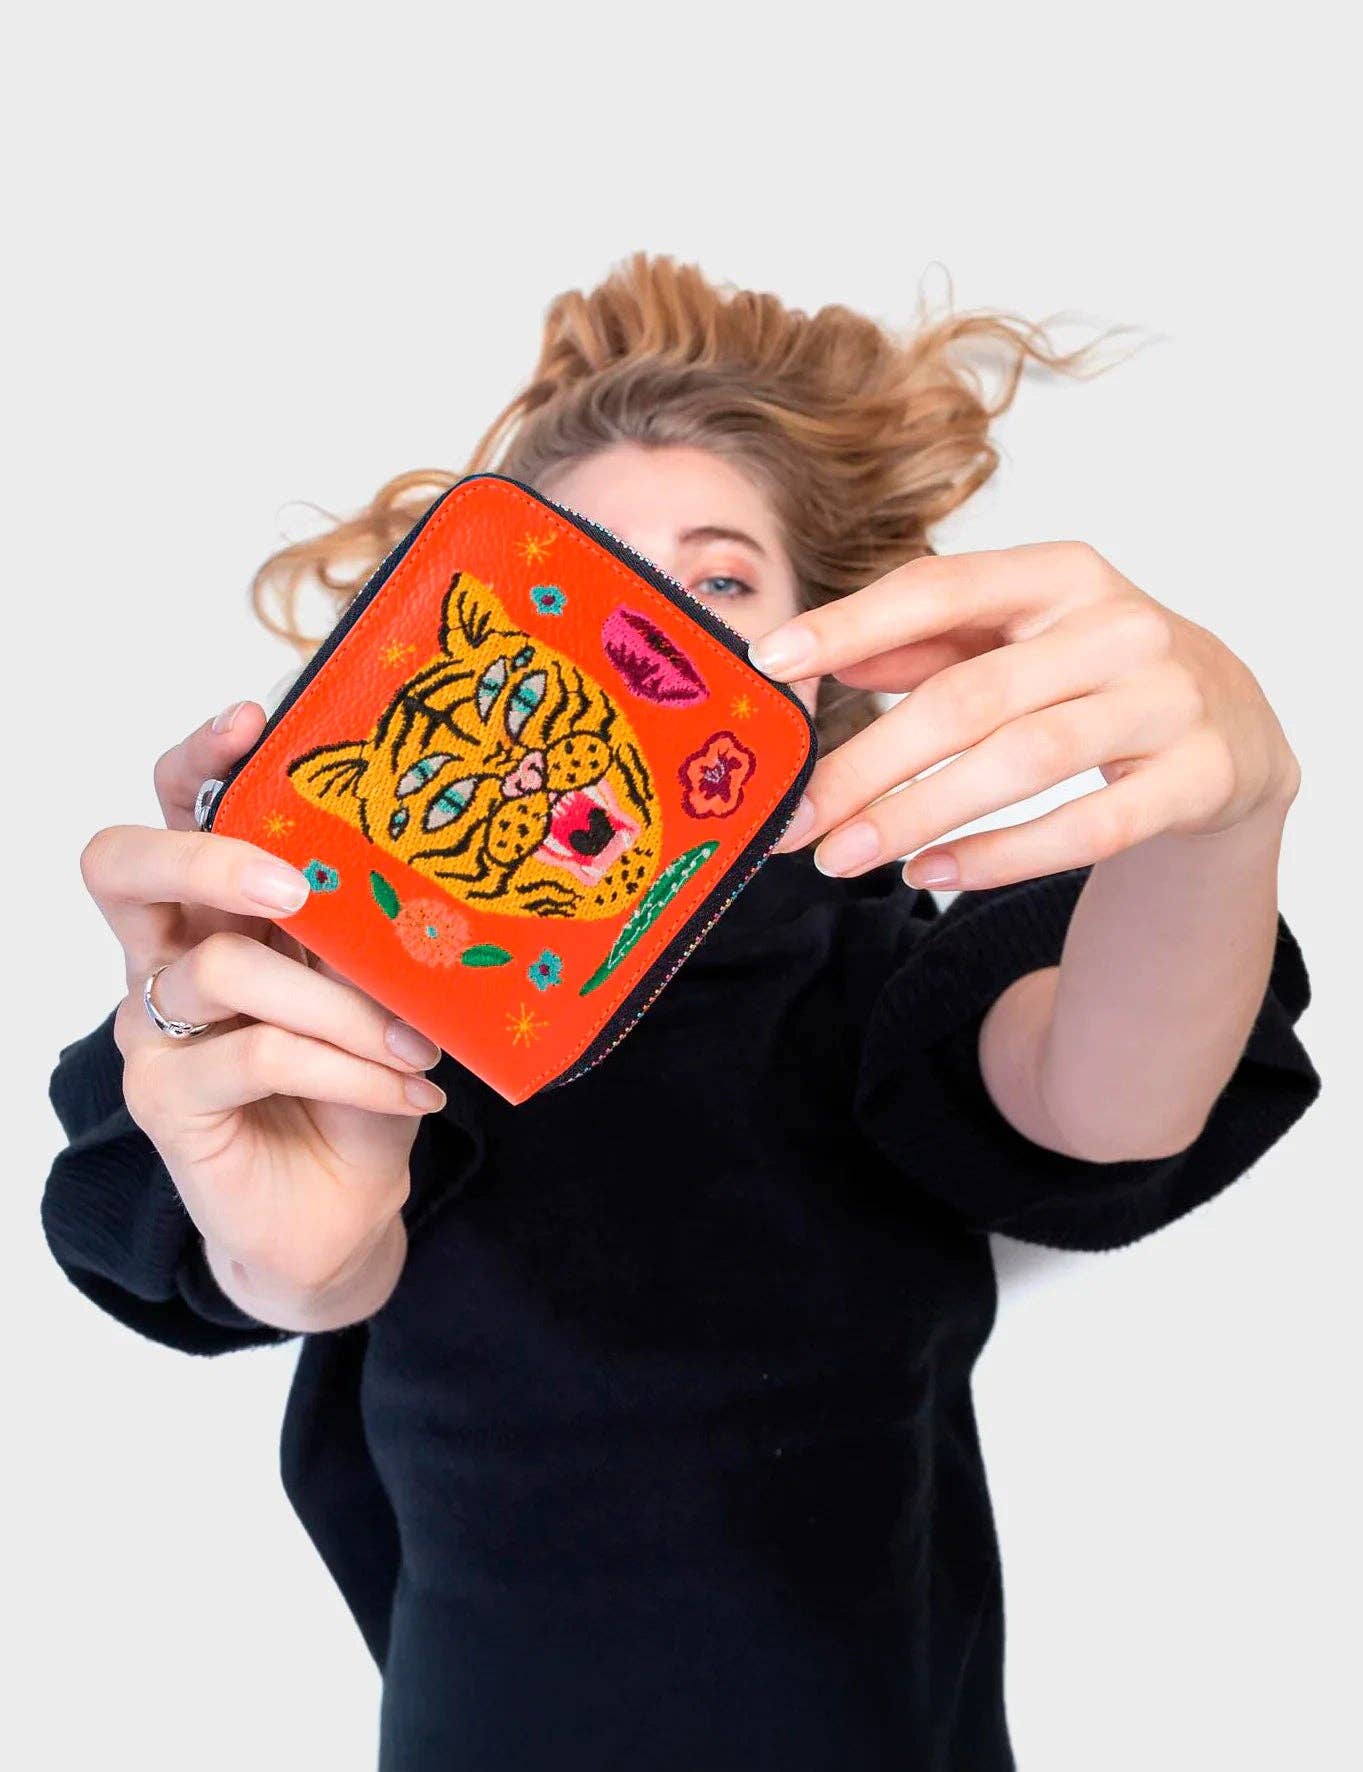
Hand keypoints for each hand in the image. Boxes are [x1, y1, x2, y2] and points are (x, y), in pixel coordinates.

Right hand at [80, 702, 447, 1330]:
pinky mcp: (164, 1099)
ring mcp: (152, 1029)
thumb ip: (366, 929)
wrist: (343, 1210)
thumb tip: (410, 854)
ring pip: (223, 972)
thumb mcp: (376, 992)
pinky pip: (255, 1054)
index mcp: (215, 909)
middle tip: (291, 888)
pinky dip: (348, 1067)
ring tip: (415, 1044)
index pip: (175, 809)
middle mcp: (166, 956)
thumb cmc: (360, 1082)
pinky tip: (410, 1092)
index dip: (198, 759)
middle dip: (207, 854)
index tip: (253, 717)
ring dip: (340, 1006)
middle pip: (123, 865)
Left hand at [758, 542, 1300, 886]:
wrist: (1237, 727)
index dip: (851, 625)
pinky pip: (1088, 826)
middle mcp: (1118, 626)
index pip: (940, 589)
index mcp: (1061, 574)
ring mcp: (1166, 700)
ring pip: (1023, 761)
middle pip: (969, 696)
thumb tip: (818, 661)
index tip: (771, 663)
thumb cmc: (1095, 676)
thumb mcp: (1017, 642)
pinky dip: (1002, 856)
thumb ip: (925, 646)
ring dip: (919, 815)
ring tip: (842, 857)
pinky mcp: (1200, 776)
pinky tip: (932, 875)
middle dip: (867, 764)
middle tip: (795, 818)